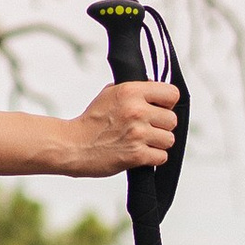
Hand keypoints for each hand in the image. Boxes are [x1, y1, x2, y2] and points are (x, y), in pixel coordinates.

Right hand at [58, 74, 179, 177]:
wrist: (73, 145)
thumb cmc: (91, 121)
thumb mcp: (109, 94)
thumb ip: (133, 89)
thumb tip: (155, 87)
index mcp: (131, 92)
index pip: (172, 94)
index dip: (167, 103)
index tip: (158, 109)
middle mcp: (136, 111)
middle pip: (172, 120)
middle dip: (161, 126)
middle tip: (146, 128)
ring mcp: (138, 134)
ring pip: (169, 139)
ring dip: (158, 143)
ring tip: (142, 142)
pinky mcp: (137, 155)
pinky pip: (161, 157)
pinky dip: (152, 158)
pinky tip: (139, 153)